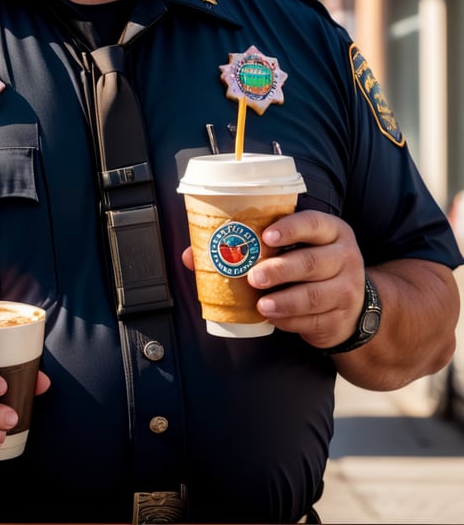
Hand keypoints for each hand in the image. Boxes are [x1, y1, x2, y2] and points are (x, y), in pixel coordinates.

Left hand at [182, 210, 365, 347]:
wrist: (350, 305)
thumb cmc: (308, 266)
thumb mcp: (293, 249)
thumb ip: (252, 246)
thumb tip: (193, 255)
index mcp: (332, 231)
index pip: (314, 223)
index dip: (290, 228)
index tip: (266, 236)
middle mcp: (345, 257)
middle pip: (313, 262)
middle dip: (280, 270)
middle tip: (253, 277)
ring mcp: (347, 289)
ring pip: (314, 295)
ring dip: (284, 301)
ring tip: (261, 304)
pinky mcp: (341, 318)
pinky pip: (314, 320)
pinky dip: (290, 321)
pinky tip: (274, 318)